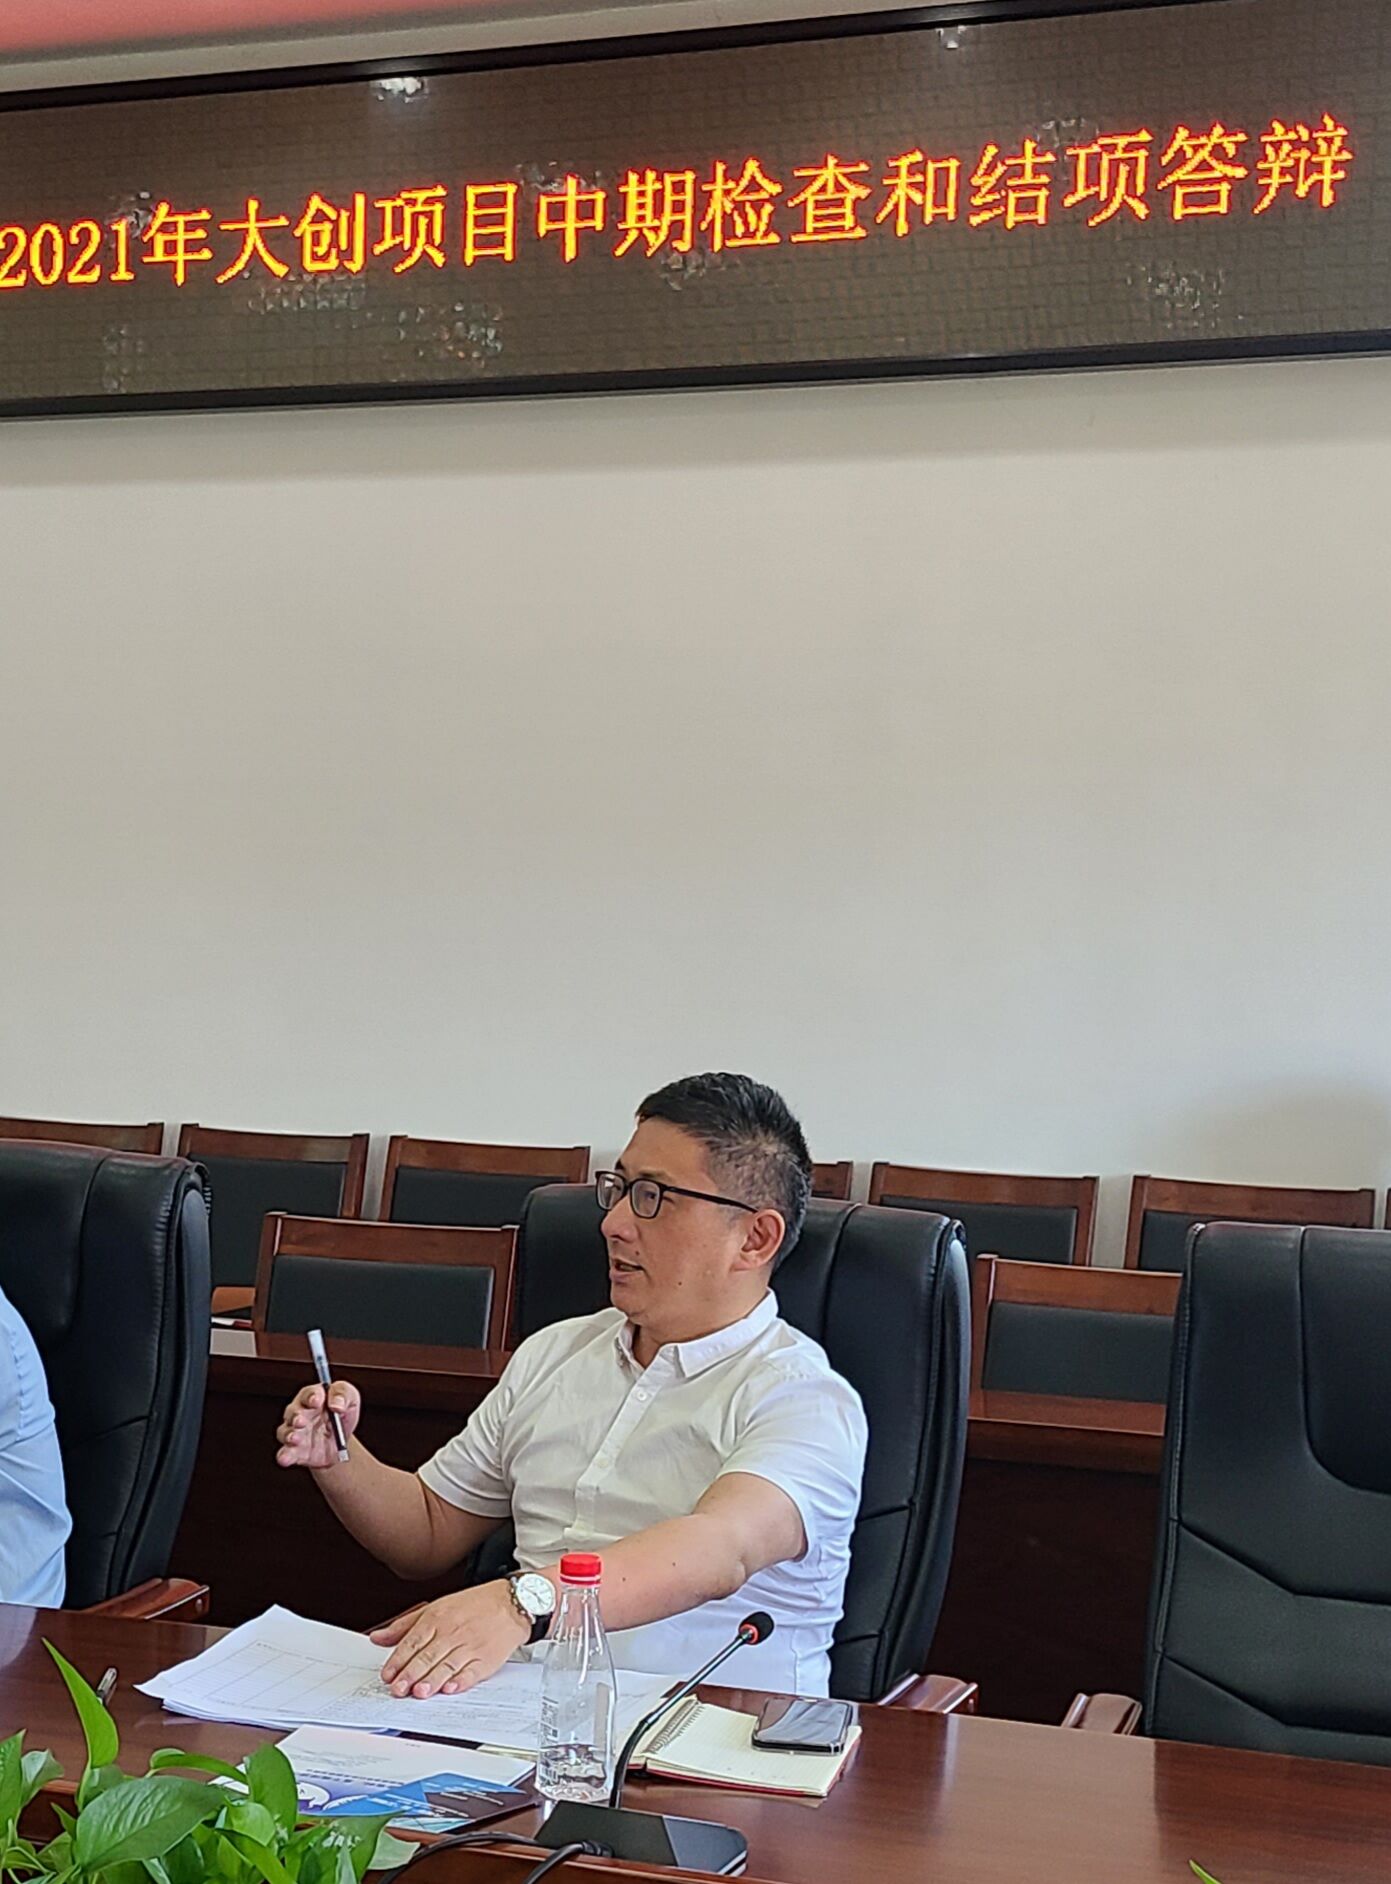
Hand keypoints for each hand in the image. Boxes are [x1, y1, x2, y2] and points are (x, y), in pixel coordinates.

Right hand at [275, 1380, 360, 1469]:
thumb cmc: (343, 1414)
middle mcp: (300, 1413)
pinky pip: (286, 1453)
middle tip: (301, 1421)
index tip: (317, 1401)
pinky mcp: (295, 1451)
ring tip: (294, 1438)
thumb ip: (344, 1395)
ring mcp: (295, 1432)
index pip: (309, 1394)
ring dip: (288, 1435)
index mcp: (313, 1397)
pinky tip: (285, 1458)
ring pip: (285, 1432)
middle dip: (296, 1416)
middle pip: (293, 1412)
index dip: (311, 1396)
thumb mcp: (351, 1399)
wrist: (341, 1442)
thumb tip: (336, 1404)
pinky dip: (285, 1456)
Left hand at [370, 1583, 529, 1698]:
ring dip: (433, 1680)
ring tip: (419, 1692)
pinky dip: (462, 1681)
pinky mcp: (486, 1659)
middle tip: (398, 1689)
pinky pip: (472, 1672)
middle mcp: (452, 1632)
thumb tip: (377, 1638)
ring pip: (447, 1665)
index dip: (398, 1660)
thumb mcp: (435, 1607)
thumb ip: (404, 1625)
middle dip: (411, 1674)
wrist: (511, 1602)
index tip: (387, 1675)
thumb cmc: (472, 1605)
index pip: (413, 1641)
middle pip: (428, 1656)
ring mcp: (470, 1646)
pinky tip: (451, 1688)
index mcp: (437, 1618)